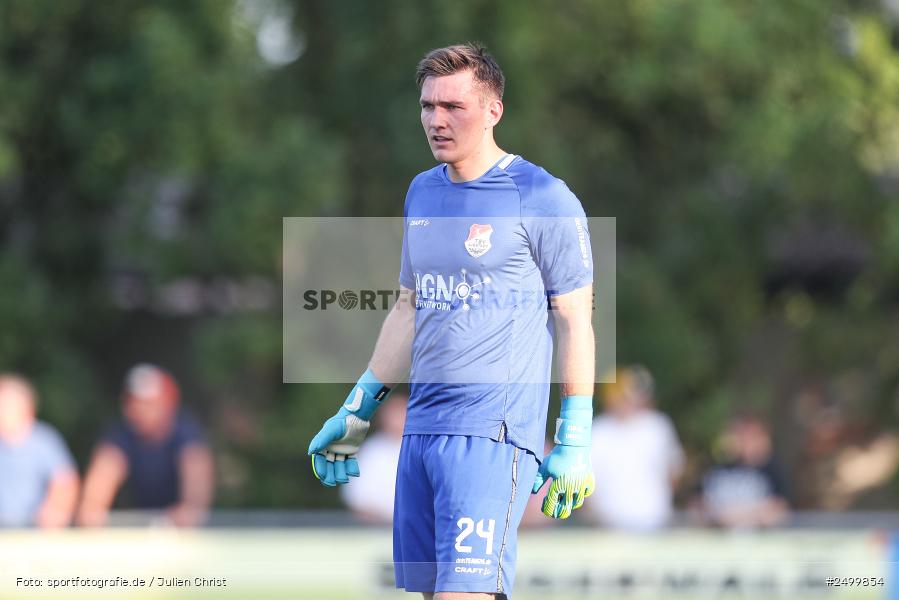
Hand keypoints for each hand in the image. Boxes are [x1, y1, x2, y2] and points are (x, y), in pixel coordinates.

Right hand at [307, 369, 389, 486]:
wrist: (357, 416)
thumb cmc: (342, 422)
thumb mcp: (331, 430)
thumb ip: (321, 440)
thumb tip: (310, 452)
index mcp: (324, 444)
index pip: (320, 460)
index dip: (320, 469)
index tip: (322, 477)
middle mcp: (332, 448)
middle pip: (329, 465)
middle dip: (330, 474)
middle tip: (332, 483)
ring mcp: (342, 450)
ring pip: (340, 465)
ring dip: (341, 473)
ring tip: (343, 479)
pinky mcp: (352, 450)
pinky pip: (351, 462)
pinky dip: (352, 468)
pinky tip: (354, 473)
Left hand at [531, 444, 594, 518]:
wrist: (574, 445)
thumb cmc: (557, 456)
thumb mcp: (544, 467)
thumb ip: (538, 480)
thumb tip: (533, 493)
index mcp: (559, 486)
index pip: (551, 504)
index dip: (547, 509)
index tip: (544, 508)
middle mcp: (571, 488)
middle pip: (566, 509)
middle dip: (559, 513)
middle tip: (555, 513)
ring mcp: (582, 485)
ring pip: (578, 502)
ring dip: (570, 505)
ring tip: (565, 502)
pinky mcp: (589, 480)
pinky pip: (587, 492)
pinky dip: (583, 494)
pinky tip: (577, 492)